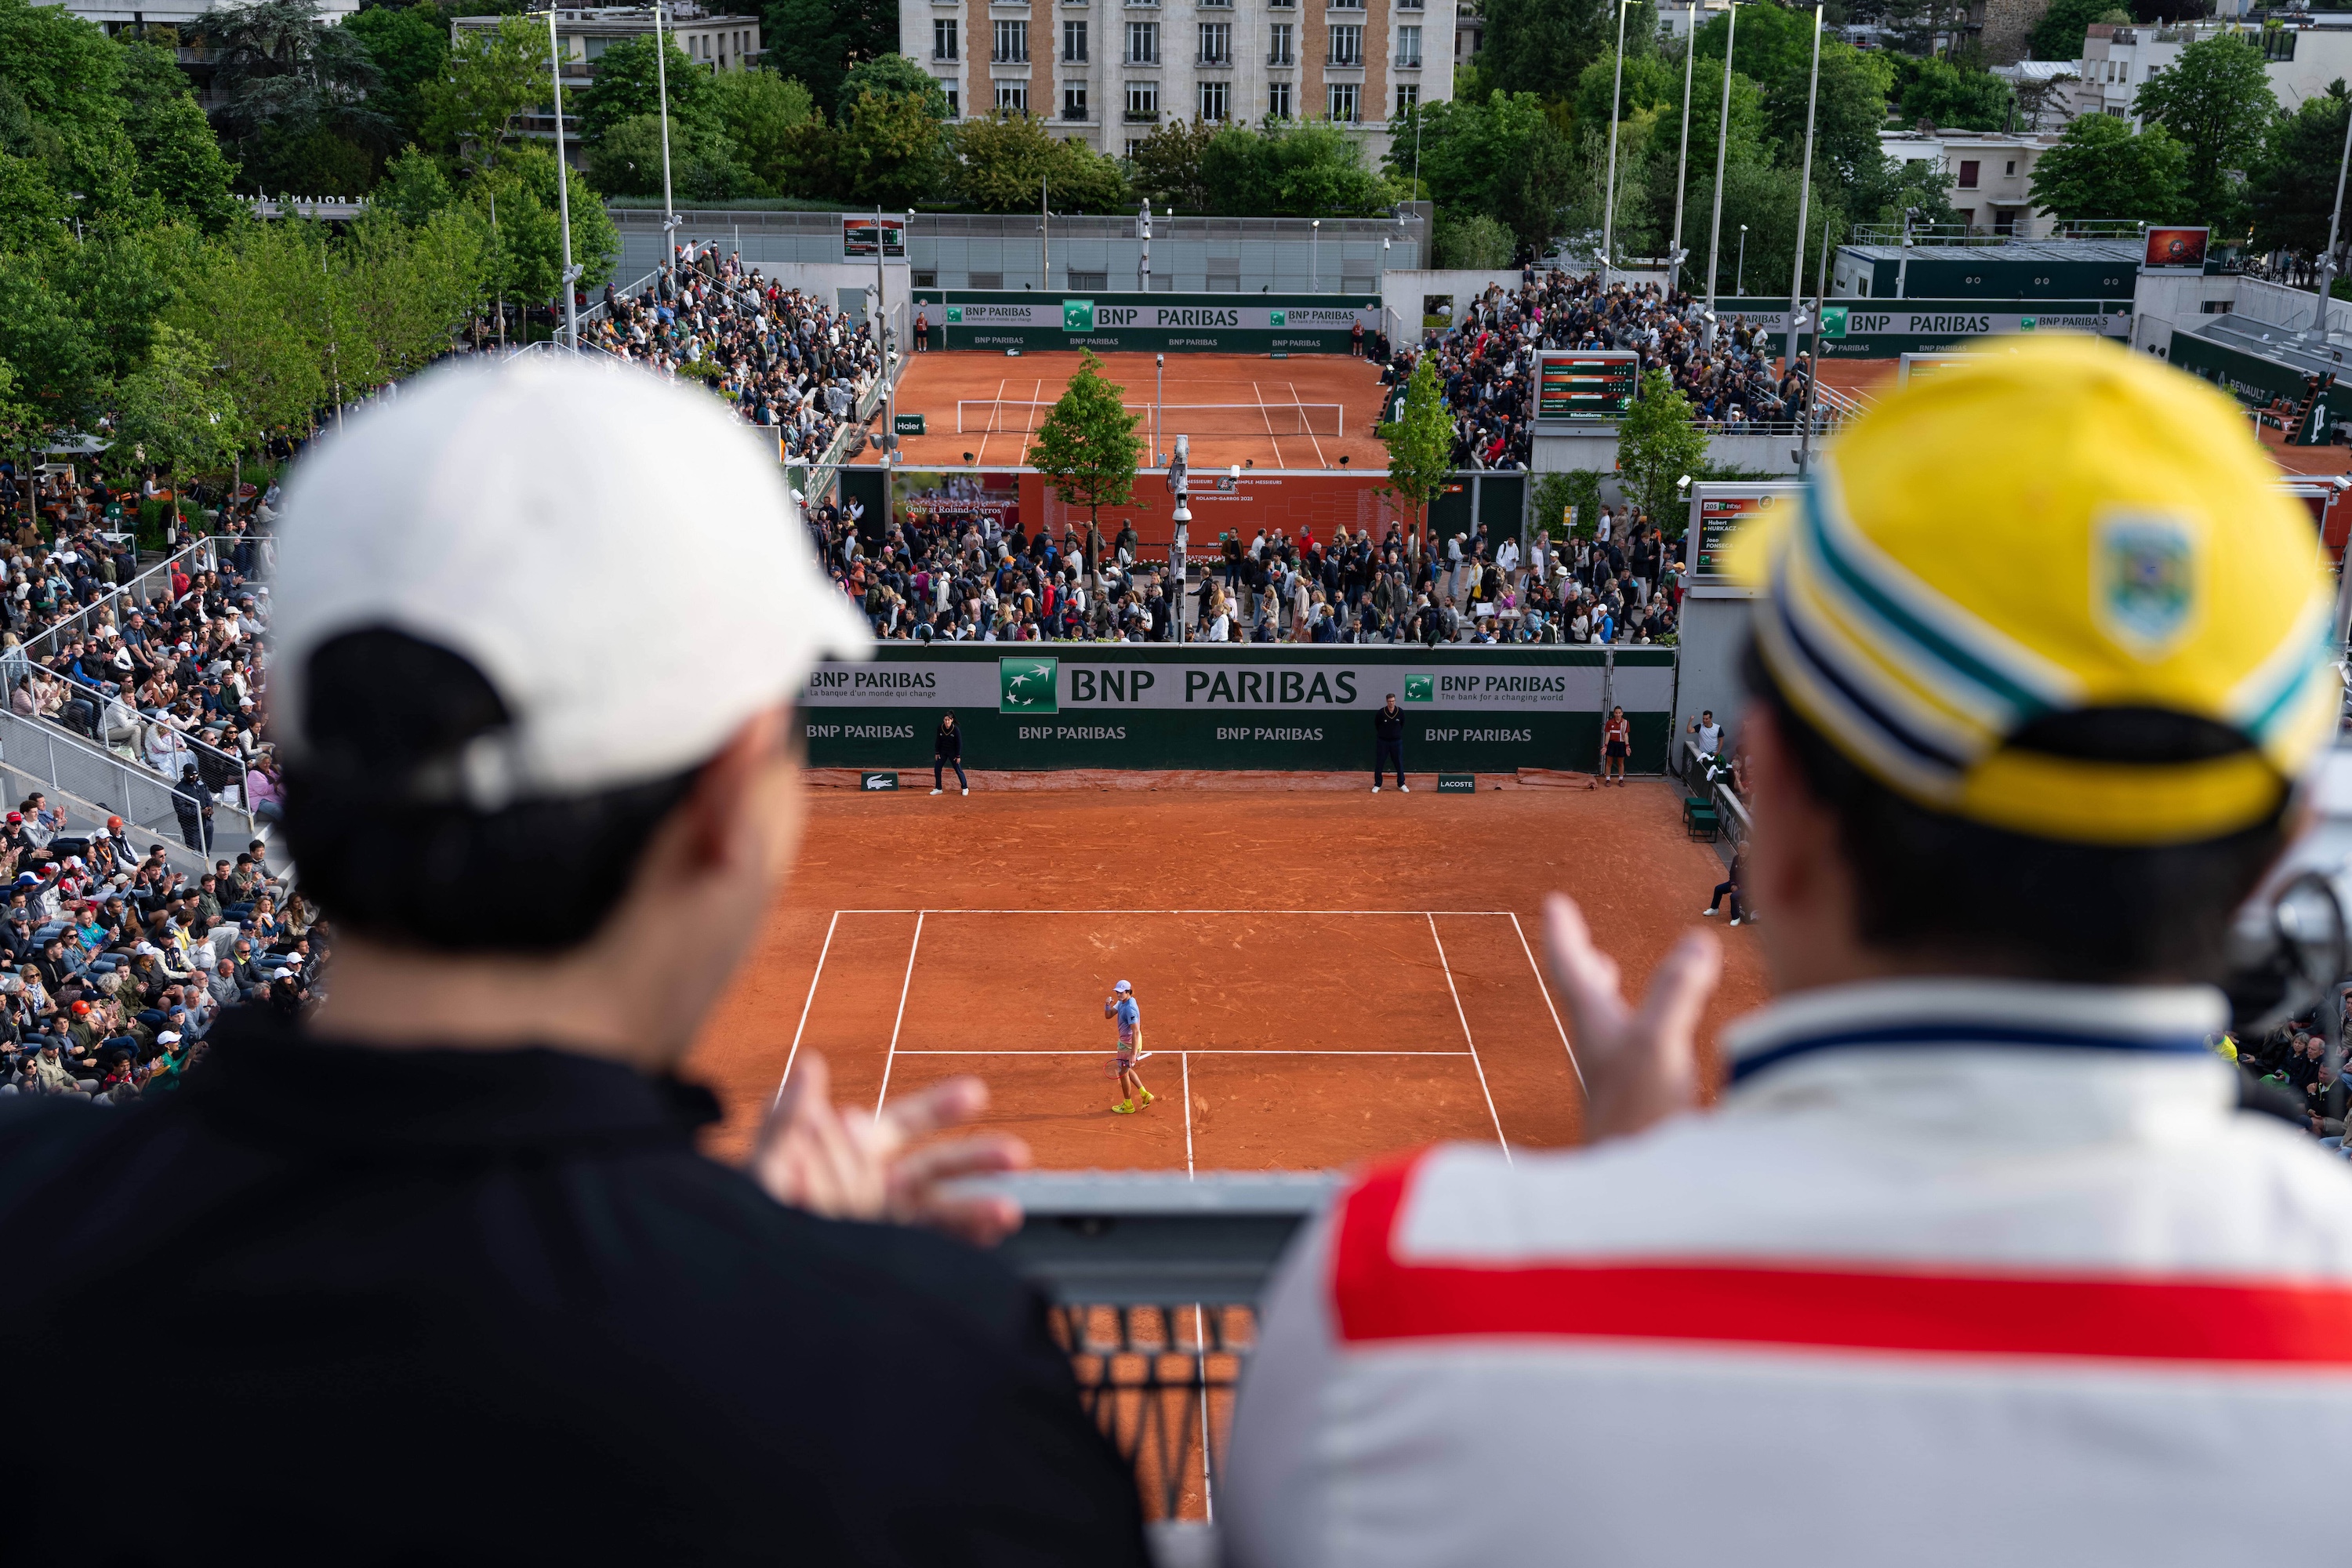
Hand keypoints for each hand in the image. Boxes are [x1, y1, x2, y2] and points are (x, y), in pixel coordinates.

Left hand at [748, 1052, 1029, 1246]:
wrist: (744, 1281)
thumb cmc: (747, 1217)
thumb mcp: (764, 1165)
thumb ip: (788, 1119)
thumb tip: (808, 1064)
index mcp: (851, 1153)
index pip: (904, 1123)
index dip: (941, 1108)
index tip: (976, 1095)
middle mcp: (873, 1188)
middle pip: (934, 1166)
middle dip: (974, 1158)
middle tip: (1015, 1154)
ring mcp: (881, 1226)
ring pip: (938, 1212)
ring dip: (974, 1207)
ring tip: (1008, 1210)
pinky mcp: (883, 1259)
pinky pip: (928, 1250)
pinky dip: (960, 1245)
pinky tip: (989, 1239)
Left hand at [1543, 892, 1722, 1144]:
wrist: (1633, 1200)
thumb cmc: (1635, 1125)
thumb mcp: (1659, 1047)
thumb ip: (1676, 993)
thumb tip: (1694, 940)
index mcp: (1597, 1030)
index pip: (1573, 970)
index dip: (1566, 934)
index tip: (1553, 902)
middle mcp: (1601, 1054)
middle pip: (1587, 999)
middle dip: (1588, 966)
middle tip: (1585, 946)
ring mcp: (1619, 1085)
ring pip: (1611, 1029)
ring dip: (1612, 1000)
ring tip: (1612, 982)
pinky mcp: (1640, 1112)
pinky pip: (1638, 1058)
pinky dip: (1644, 1035)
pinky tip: (1659, 1048)